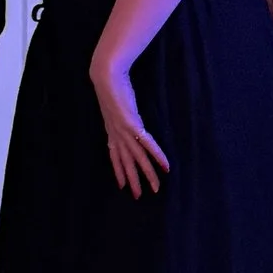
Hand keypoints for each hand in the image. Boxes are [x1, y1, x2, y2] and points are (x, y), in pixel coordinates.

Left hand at [92, 57, 167, 197]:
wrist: (106, 76)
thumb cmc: (110, 87)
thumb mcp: (113, 104)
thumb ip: (119, 113)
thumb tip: (125, 115)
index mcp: (111, 131)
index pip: (114, 156)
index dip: (118, 171)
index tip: (122, 185)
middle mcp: (117, 134)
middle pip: (126, 162)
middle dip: (132, 180)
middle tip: (138, 196)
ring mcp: (124, 131)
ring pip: (138, 157)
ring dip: (147, 174)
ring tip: (155, 188)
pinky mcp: (132, 124)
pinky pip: (148, 144)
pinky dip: (157, 156)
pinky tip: (165, 166)